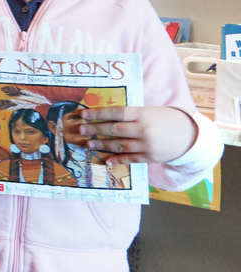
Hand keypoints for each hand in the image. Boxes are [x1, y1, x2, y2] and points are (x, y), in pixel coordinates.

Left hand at [77, 106, 197, 164]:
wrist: (190, 134)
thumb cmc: (166, 119)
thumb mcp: (150, 111)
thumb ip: (131, 115)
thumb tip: (105, 116)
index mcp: (143, 114)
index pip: (116, 113)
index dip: (98, 114)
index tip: (83, 115)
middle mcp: (144, 129)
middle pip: (114, 129)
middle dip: (95, 130)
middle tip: (80, 130)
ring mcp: (147, 144)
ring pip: (119, 145)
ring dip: (102, 145)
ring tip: (88, 144)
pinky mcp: (150, 157)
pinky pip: (130, 158)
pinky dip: (117, 159)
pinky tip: (105, 159)